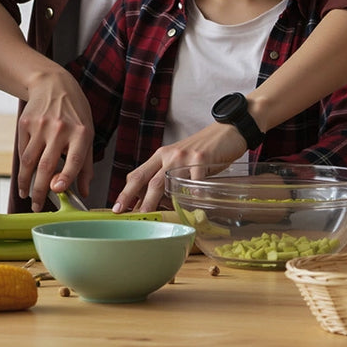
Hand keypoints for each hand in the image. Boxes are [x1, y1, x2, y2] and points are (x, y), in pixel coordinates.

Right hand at [16, 67, 93, 211]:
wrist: (52, 84)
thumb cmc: (74, 113)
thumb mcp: (88, 133)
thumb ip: (86, 164)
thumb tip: (83, 192)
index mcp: (81, 132)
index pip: (74, 159)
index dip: (66, 177)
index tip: (57, 191)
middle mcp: (60, 129)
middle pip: (46, 165)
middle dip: (40, 190)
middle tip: (38, 206)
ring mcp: (40, 126)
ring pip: (29, 161)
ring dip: (26, 182)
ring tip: (27, 195)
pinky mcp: (25, 124)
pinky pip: (22, 150)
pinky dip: (22, 167)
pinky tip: (24, 176)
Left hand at [111, 122, 247, 212]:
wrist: (228, 130)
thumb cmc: (204, 150)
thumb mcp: (181, 160)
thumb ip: (169, 176)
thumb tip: (157, 202)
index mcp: (161, 155)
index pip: (138, 173)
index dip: (126, 191)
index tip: (118, 206)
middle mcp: (169, 155)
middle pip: (146, 179)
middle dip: (131, 196)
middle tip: (121, 212)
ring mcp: (184, 157)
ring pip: (164, 181)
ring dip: (153, 200)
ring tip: (146, 215)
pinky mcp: (202, 159)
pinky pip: (194, 181)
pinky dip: (191, 194)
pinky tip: (190, 206)